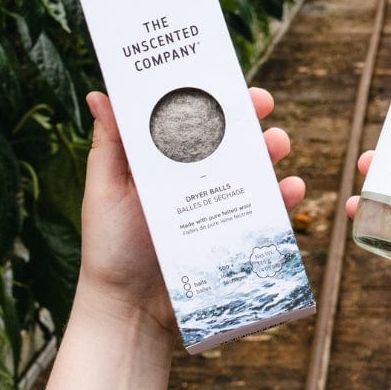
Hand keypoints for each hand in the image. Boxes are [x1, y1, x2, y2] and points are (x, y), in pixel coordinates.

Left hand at [78, 88, 305, 339]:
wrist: (129, 311)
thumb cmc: (110, 248)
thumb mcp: (105, 190)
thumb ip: (110, 145)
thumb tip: (100, 95)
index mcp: (166, 160)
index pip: (193, 117)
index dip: (212, 95)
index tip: (227, 79)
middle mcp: (196, 178)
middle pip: (230, 137)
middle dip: (250, 116)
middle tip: (261, 105)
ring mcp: (219, 205)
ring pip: (255, 168)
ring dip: (272, 149)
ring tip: (277, 145)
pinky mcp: (237, 234)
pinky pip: (268, 210)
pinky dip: (284, 197)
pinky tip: (290, 188)